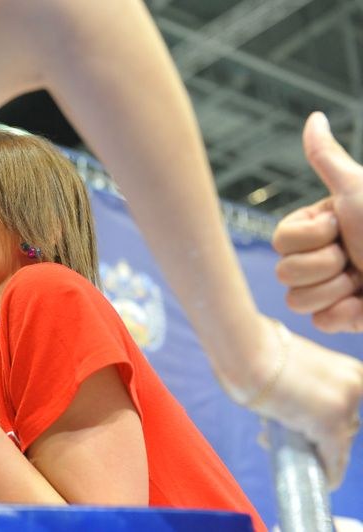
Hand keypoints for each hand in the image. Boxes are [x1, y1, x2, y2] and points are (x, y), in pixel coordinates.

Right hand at [245, 319, 362, 489]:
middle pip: (346, 425)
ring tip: (283, 450)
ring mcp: (344, 405)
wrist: (244, 347)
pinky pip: (333, 459)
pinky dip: (329, 472)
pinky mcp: (330, 425)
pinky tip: (323, 480)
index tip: (305, 428)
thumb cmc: (254, 350)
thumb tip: (291, 407)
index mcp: (348, 368)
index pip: (344, 406)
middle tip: (282, 435)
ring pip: (338, 443)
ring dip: (315, 453)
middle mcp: (354, 385)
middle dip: (317, 437)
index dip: (322, 420)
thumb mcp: (289, 364)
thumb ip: (301, 384)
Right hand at [272, 112, 362, 331]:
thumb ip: (328, 160)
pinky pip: (318, 322)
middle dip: (327, 265)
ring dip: (338, 290)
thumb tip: (314, 117)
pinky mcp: (340, 318)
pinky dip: (347, 314)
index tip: (342, 227)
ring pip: (296, 301)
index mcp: (316, 229)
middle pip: (284, 272)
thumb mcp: (358, 191)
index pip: (280, 240)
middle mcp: (317, 257)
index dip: (312, 238)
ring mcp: (327, 289)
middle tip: (357, 256)